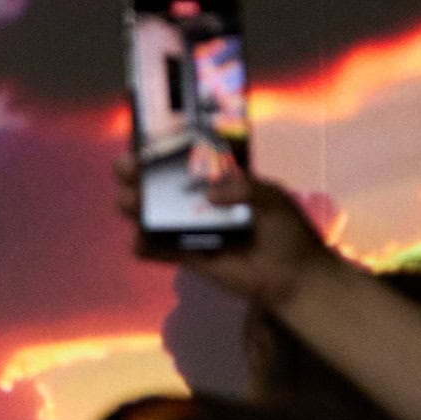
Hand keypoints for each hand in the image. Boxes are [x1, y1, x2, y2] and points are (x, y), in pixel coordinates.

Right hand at [113, 154, 337, 307]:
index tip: (145, 143)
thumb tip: (209, 196)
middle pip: (159, 186)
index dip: (161, 151)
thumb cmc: (287, 231)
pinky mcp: (188, 256)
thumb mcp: (273, 198)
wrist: (293, 276)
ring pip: (153, 215)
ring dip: (135, 207)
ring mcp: (190, 230)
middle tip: (126, 169)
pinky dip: (145, 246)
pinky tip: (140, 241)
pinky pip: (159, 251)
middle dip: (138, 175)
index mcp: (218, 181)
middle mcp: (198, 203)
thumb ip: (245, 189)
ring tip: (127, 203)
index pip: (184, 160)